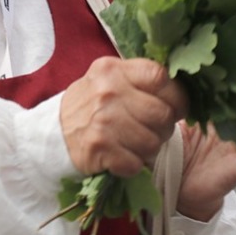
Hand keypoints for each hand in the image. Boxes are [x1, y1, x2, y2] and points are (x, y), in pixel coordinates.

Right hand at [60, 57, 188, 177]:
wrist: (53, 132)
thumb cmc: (91, 104)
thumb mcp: (109, 79)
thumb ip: (139, 79)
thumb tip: (182, 89)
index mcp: (114, 69)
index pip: (160, 76)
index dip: (176, 95)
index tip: (176, 107)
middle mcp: (108, 91)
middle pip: (161, 113)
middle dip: (163, 127)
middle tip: (151, 129)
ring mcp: (103, 120)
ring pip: (153, 142)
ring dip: (148, 148)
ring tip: (133, 143)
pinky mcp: (99, 148)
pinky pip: (136, 163)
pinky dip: (132, 165)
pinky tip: (121, 156)